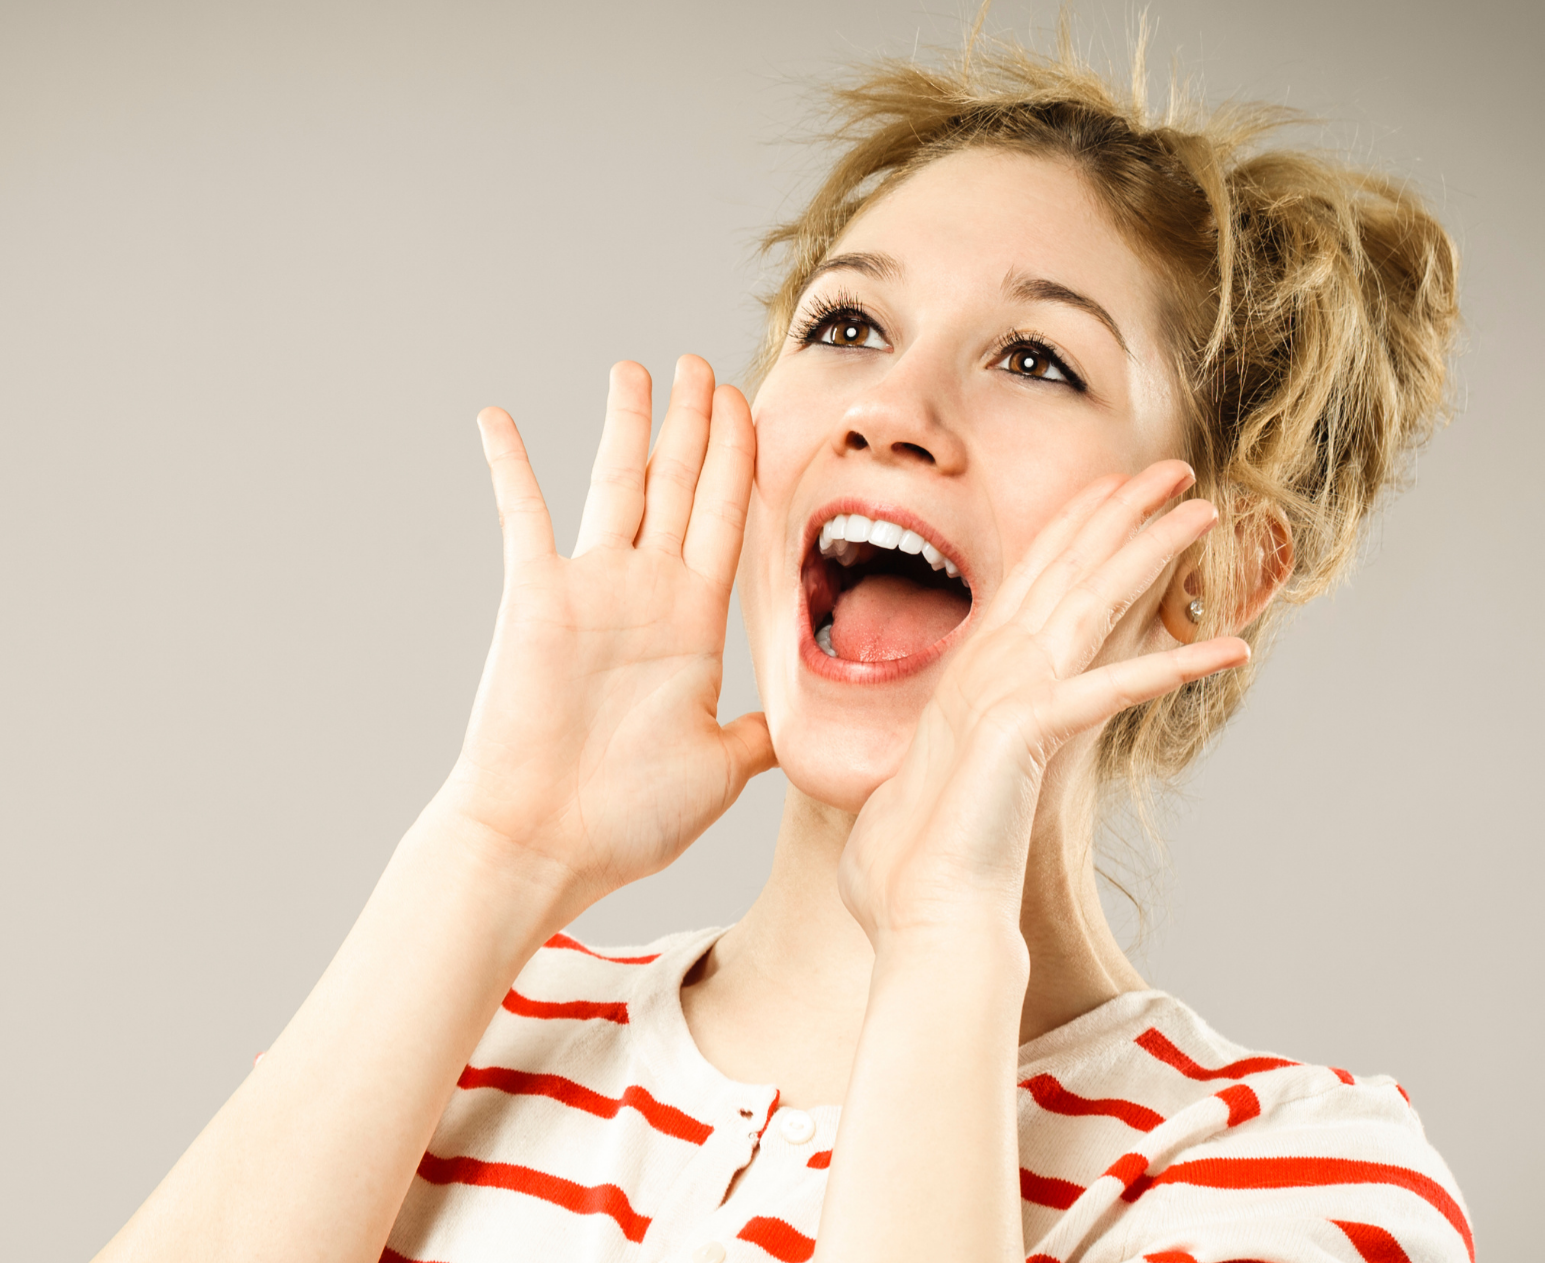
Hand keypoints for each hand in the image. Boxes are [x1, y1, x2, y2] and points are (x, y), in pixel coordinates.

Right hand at [436, 356, 774, 906]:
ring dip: (627, 424)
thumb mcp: (721, 769)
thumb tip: (796, 727)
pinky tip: (498, 417)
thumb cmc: (626, 818)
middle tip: (704, 365)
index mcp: (693, 624)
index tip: (749, 408)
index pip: (727, 520)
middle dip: (696, 423)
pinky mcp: (535, 598)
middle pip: (680, 485)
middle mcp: (646, 594)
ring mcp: (591, 591)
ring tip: (638, 369)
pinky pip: (522, 516)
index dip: (741, 461)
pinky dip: (511, 465)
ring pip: (616, 484)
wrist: (545, 845)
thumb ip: (758, 733)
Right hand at [837, 460, 1248, 943]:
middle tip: (1171, 470)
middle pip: (1061, 570)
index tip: (1110, 490)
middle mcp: (986, 672)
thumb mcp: (938, 786)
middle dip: (1117, 512)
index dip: (1071, 528)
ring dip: (1148, 550)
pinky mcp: (1027, 732)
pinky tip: (1231, 648)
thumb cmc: (916, 866)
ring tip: (1202, 509)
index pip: (1025, 581)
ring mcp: (1005, 697)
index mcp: (967, 678)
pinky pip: (1113, 689)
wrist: (922, 918)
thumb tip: (971, 753)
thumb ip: (959, 752)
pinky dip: (1173, 668)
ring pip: (1089, 602)